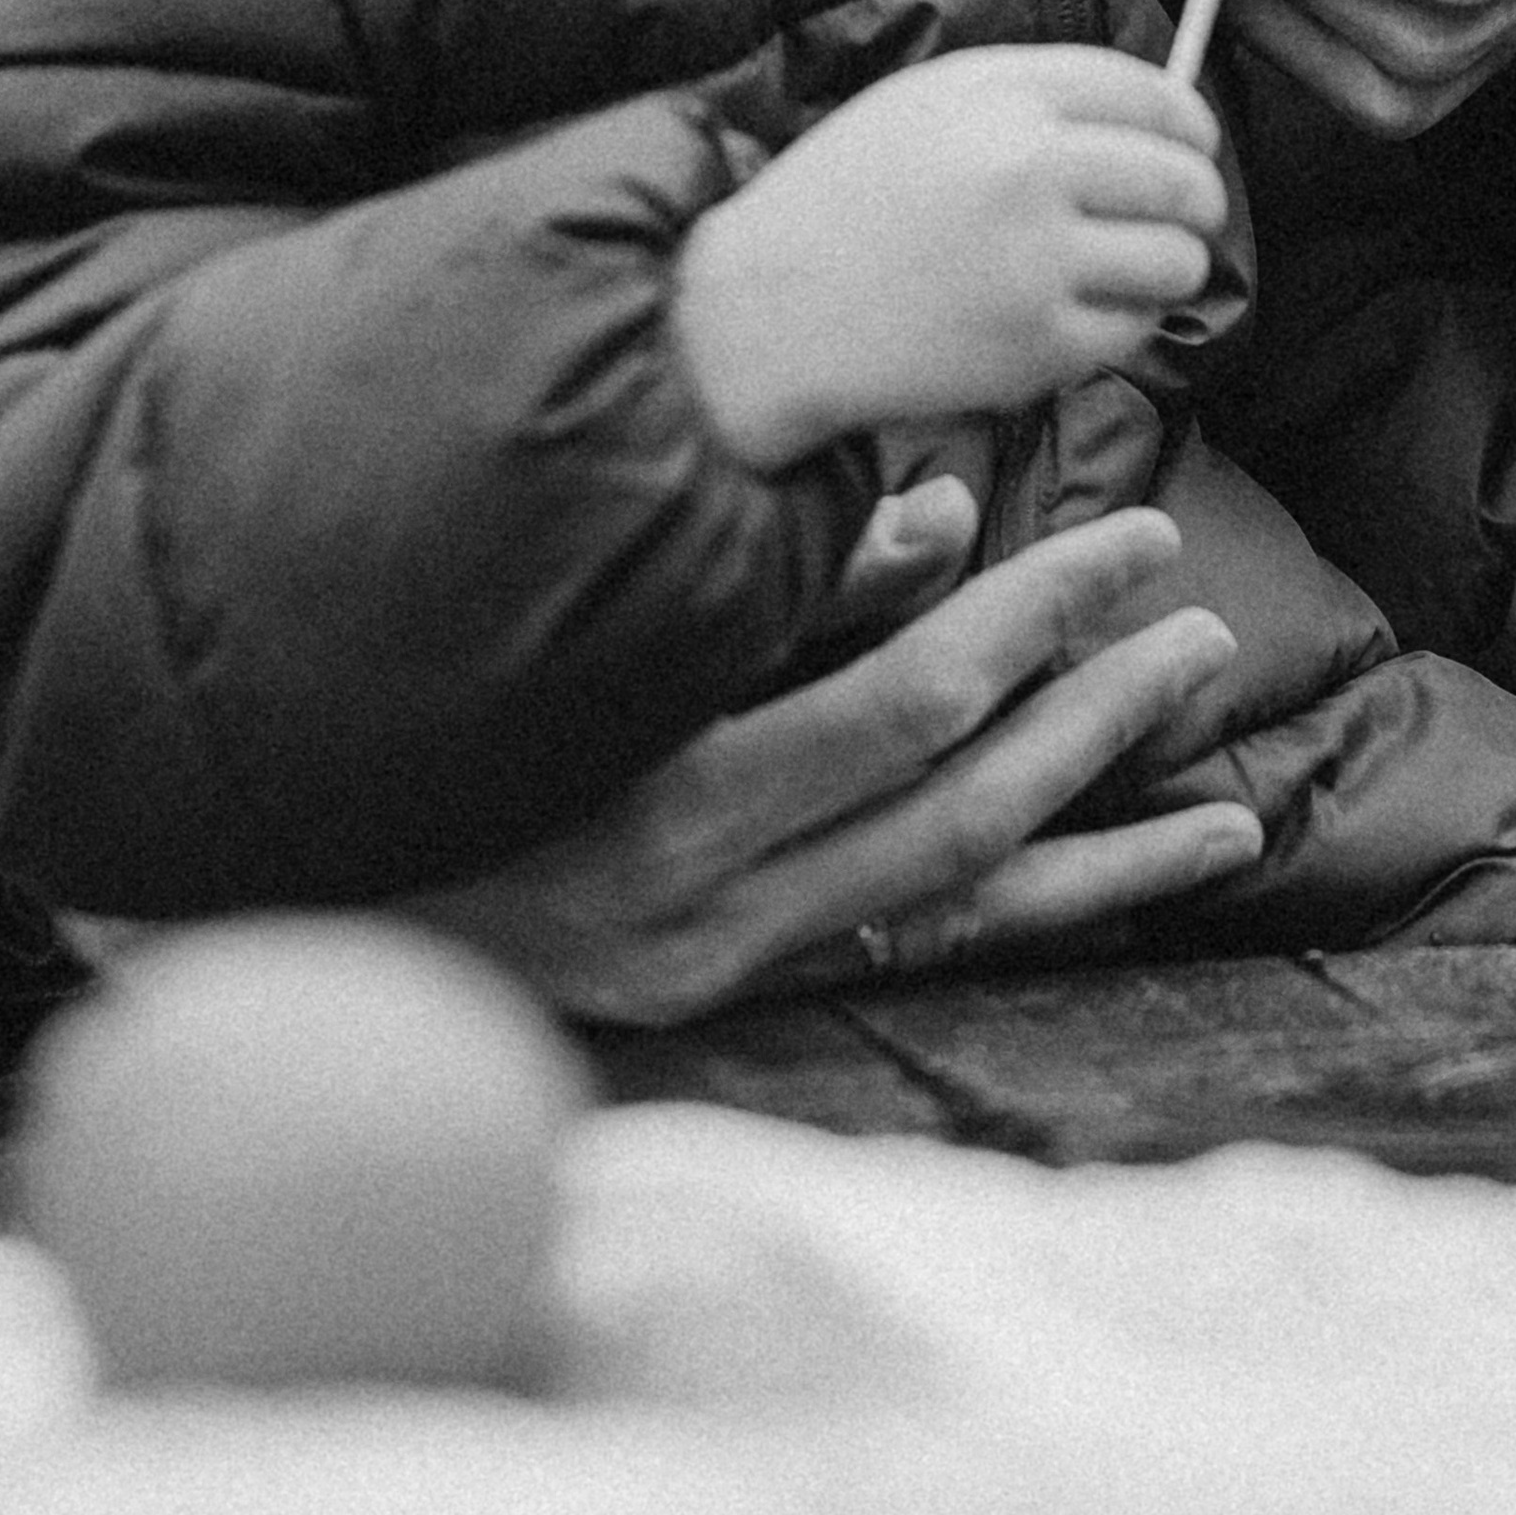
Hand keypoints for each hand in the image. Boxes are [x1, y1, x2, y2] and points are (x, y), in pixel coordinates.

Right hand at [402, 505, 1263, 1025]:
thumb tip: (942, 516)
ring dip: (1096, 841)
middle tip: (1201, 626)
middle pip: (958, 801)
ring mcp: (728, 968)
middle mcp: (713, 906)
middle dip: (1095, 713)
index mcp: (673, 794)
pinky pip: (914, 957)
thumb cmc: (427, 719)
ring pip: (956, 900)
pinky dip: (1024, 913)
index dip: (1036, 615)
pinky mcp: (733, 998)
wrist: (288, 899)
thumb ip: (773, 579)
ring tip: (1227, 806)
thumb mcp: (592, 630)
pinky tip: (1121, 887)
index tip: (1134, 540)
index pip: (909, 700)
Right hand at [674, 47, 1228, 468]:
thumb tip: (1152, 109)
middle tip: (1191, 216)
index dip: (1190, 121)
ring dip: (1172, 266)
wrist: (764, 310)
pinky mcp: (1036, 346)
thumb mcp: (925, 104)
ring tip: (1139, 270)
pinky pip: (1134, 330)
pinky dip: (1124, 324)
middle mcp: (1027, 169)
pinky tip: (1082, 314)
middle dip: (1201, 199)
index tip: (1196, 142)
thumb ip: (1032, 96)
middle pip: (1180, 177)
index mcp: (1000, 96)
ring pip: (1177, 260)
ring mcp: (1036, 262)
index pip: (1150, 94)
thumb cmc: (844, 201)